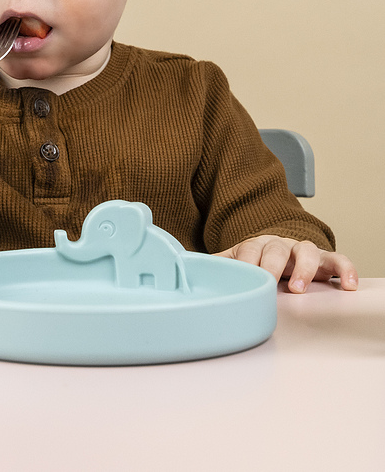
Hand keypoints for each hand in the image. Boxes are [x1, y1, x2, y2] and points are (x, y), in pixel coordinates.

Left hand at [214, 235, 358, 292]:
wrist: (282, 250)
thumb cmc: (258, 260)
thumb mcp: (237, 262)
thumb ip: (217, 266)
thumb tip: (187, 268)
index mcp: (255, 245)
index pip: (249, 250)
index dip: (247, 264)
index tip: (245, 278)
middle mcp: (279, 244)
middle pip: (276, 249)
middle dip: (272, 266)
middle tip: (269, 284)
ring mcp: (301, 250)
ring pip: (306, 251)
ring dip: (304, 268)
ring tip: (299, 289)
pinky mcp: (324, 259)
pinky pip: (337, 259)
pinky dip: (345, 269)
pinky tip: (348, 285)